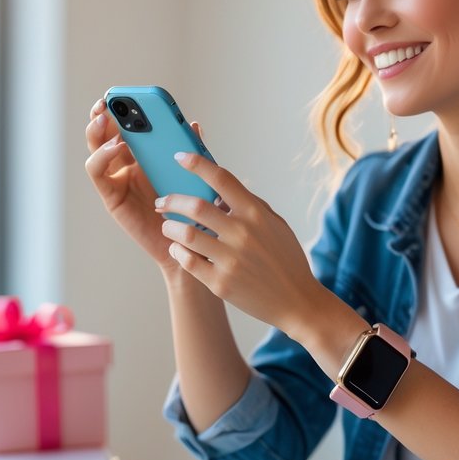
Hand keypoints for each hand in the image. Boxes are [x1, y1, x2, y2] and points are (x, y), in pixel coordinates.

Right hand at [83, 97, 179, 269]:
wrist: (189, 243)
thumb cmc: (191, 208)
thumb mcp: (195, 174)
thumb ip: (192, 151)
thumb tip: (192, 126)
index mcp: (145, 155)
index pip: (128, 127)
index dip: (121, 111)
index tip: (121, 95)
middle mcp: (127, 165)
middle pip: (106, 134)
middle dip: (104, 116)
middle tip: (107, 102)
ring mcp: (117, 180)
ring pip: (96, 149)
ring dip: (97, 133)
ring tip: (106, 121)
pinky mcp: (112, 197)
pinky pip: (98, 173)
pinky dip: (102, 157)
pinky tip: (116, 147)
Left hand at [155, 152, 326, 337]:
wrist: (296, 301)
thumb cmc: (286, 259)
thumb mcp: (276, 225)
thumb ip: (250, 205)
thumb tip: (221, 190)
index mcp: (256, 214)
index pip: (222, 179)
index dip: (197, 164)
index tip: (180, 157)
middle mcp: (243, 234)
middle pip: (195, 205)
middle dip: (171, 200)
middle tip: (162, 201)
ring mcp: (231, 259)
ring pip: (185, 234)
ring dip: (170, 227)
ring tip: (167, 226)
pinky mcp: (220, 283)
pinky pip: (187, 261)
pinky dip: (178, 251)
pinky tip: (178, 248)